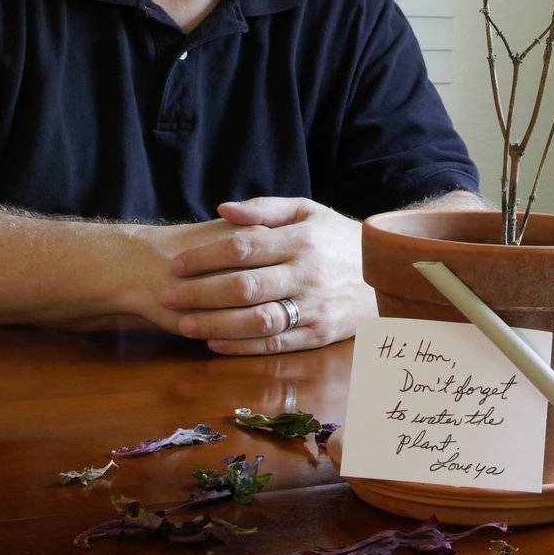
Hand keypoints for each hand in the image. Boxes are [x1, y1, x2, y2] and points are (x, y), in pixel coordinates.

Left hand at [159, 196, 374, 354]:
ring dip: (215, 324)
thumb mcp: (307, 211)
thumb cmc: (335, 238)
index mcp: (302, 239)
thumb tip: (223, 209)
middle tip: (167, 296)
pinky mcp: (319, 334)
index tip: (177, 264)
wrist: (385, 271)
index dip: (205, 257)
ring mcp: (315, 307)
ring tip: (184, 324)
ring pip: (257, 320)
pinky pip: (275, 344)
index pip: (243, 247)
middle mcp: (308, 274)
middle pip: (244, 286)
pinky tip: (215, 342)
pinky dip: (241, 346)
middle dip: (200, 293)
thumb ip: (264, 208)